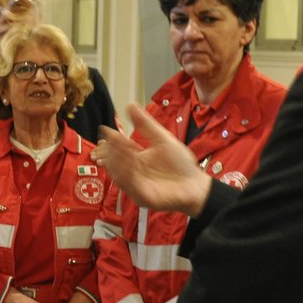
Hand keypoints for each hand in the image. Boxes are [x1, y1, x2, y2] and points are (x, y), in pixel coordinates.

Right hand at [94, 104, 213, 215]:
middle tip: (113, 138)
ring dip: (118, 160)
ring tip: (119, 147)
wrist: (195, 184)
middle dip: (113, 150)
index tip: (106, 130)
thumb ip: (145, 125)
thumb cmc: (180, 164)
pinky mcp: (142, 197)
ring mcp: (136, 186)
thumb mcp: (162, 139)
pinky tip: (128, 162)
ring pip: (120, 174)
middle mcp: (132, 173)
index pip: (120, 149)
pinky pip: (130, 185)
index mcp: (136, 159)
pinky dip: (127, 174)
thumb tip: (130, 105)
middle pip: (116, 162)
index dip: (113, 140)